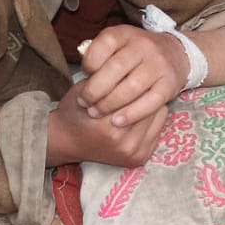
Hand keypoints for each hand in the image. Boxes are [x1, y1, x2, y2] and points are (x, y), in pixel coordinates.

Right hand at [47, 79, 169, 167]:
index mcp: (107, 126)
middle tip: (143, 79)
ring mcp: (133, 153)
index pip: (136, 94)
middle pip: (150, 106)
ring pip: (158, 117)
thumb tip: (132, 66)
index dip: (136, 79)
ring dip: (151, 104)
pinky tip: (142, 110)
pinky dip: (152, 119)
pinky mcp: (139, 158)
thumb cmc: (74, 111)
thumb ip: (106, 79)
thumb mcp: (84, 90)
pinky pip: (157, 130)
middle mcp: (123, 142)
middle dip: (146, 92)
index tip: (135, 71)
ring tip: (144, 93)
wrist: (66, 141)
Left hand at [76, 25, 187, 127]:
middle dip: (95, 89)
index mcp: (125, 34)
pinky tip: (117, 121)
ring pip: (132, 87)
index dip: (89, 63)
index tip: (83, 76)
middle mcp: (144, 46)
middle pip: (116, 69)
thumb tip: (84, 76)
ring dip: (110, 104)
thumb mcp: (116, 45)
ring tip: (95, 112)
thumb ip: (97, 55)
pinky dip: (132, 114)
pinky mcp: (170, 84)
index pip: (104, 45)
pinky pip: (150, 102)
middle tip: (84, 102)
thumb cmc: (133, 54)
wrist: (174, 53)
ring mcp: (159, 64)